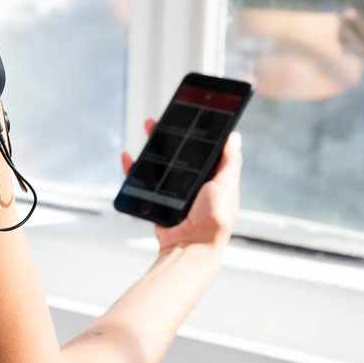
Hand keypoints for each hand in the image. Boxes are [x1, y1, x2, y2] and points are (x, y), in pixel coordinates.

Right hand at [121, 119, 242, 254]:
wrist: (189, 248)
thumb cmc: (213, 221)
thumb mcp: (226, 186)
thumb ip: (230, 162)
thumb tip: (234, 136)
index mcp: (213, 178)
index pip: (205, 150)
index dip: (198, 133)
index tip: (191, 114)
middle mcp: (194, 183)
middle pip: (180, 152)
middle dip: (172, 133)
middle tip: (164, 117)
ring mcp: (175, 192)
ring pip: (161, 162)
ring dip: (154, 145)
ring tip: (148, 127)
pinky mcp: (158, 200)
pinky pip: (143, 181)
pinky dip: (134, 169)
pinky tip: (129, 157)